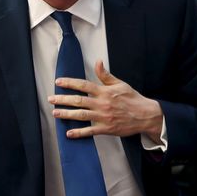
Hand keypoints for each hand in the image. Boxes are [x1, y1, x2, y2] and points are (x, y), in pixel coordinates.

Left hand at [49, 60, 163, 141]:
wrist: (145, 115)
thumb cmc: (133, 99)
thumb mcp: (120, 84)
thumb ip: (106, 75)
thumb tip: (98, 62)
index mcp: (105, 91)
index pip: (84, 85)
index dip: (69, 83)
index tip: (58, 82)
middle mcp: (102, 103)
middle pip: (78, 100)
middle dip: (63, 99)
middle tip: (51, 99)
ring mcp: (104, 117)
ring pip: (81, 115)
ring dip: (66, 114)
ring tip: (55, 113)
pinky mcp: (106, 129)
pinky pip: (90, 131)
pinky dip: (79, 133)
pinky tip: (69, 133)